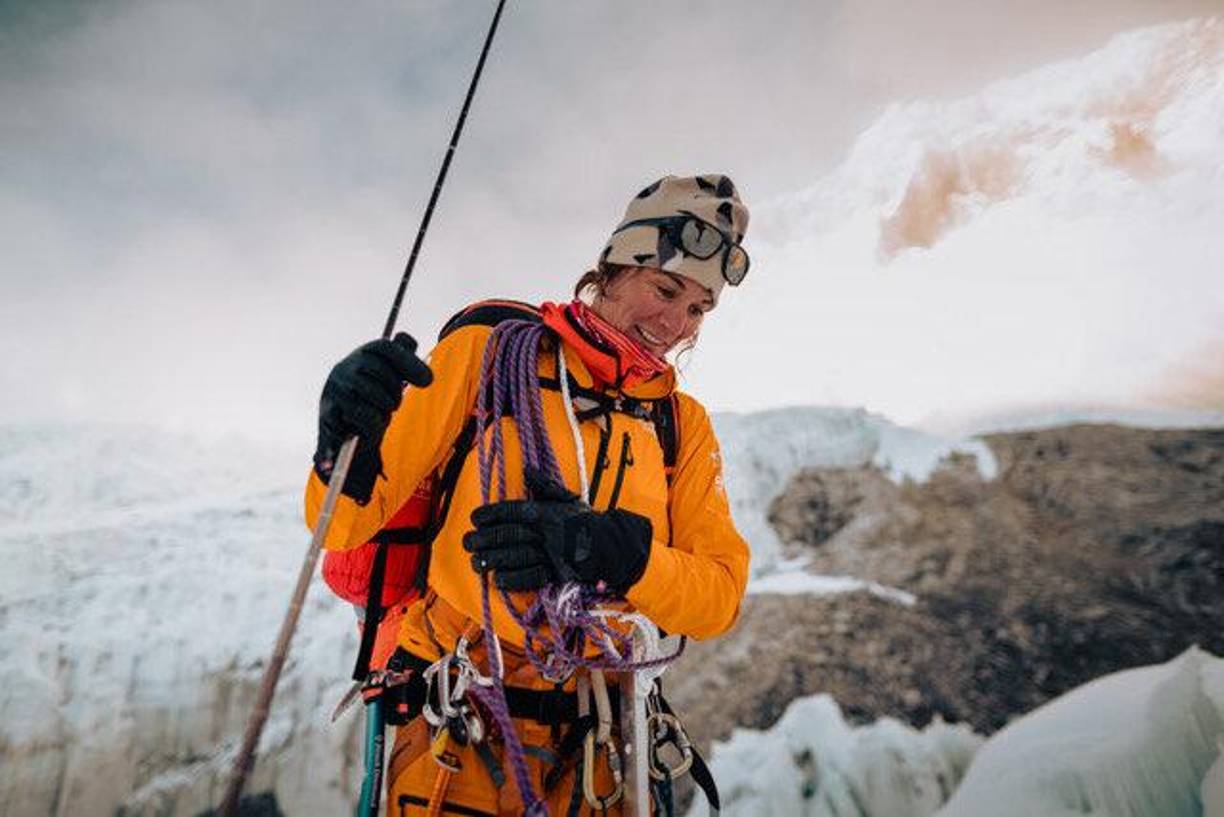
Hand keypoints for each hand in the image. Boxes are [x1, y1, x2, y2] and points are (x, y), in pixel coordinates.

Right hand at [314, 332, 432, 503]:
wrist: (342, 429)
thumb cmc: (372, 399)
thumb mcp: (391, 377)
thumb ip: (405, 359)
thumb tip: (416, 353)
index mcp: (363, 355)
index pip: (386, 348)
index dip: (408, 362)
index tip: (428, 381)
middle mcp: (346, 367)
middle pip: (385, 377)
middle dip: (395, 396)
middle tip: (392, 405)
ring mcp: (335, 389)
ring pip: (377, 401)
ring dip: (384, 414)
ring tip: (377, 416)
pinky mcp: (329, 414)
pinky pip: (365, 422)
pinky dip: (372, 429)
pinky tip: (365, 430)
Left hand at [463, 468, 651, 592]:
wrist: (613, 546)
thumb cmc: (586, 522)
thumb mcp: (567, 499)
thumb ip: (545, 486)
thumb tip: (527, 471)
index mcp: (548, 512)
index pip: (514, 510)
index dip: (491, 514)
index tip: (475, 518)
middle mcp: (548, 532)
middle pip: (510, 534)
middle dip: (485, 539)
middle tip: (467, 542)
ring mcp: (552, 554)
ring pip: (516, 556)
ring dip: (492, 560)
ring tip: (475, 562)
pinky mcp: (557, 574)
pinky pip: (531, 577)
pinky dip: (512, 579)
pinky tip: (497, 579)